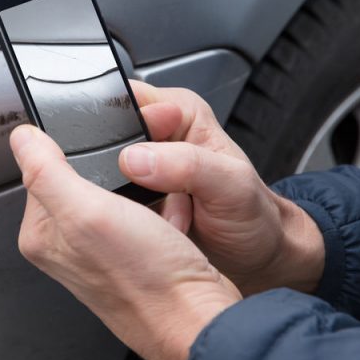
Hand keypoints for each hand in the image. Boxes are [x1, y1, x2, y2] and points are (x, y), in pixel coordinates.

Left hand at [10, 125, 240, 359]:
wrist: (196, 320)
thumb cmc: (148, 277)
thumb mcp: (88, 211)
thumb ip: (46, 171)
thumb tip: (21, 138)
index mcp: (42, 235)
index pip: (43, 168)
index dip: (78, 153)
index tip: (105, 163)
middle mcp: (65, 246)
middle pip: (84, 177)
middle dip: (117, 173)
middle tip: (136, 188)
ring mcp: (99, 252)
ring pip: (119, 193)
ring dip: (142, 190)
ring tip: (155, 208)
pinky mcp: (130, 255)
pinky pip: (145, 213)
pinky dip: (160, 210)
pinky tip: (168, 221)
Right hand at [122, 81, 324, 295]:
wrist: (257, 258)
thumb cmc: (255, 217)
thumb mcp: (231, 185)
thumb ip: (187, 165)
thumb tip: (136, 158)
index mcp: (179, 111)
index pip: (126, 101)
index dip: (118, 131)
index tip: (132, 167)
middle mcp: (157, 134)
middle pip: (106, 138)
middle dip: (120, 173)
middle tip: (153, 198)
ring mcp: (142, 167)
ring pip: (103, 174)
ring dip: (123, 201)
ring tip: (158, 215)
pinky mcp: (132, 197)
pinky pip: (108, 200)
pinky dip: (124, 217)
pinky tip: (147, 225)